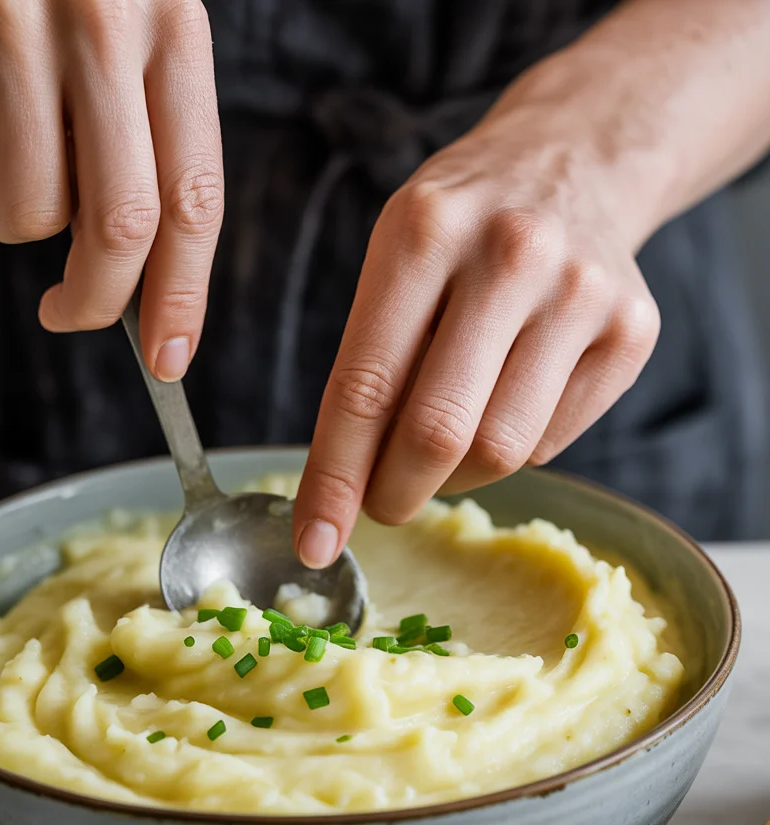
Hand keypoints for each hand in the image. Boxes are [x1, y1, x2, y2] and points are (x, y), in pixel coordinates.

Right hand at [0, 0, 222, 378]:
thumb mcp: (136, 28)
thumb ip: (150, 138)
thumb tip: (137, 276)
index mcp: (173, 31)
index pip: (194, 200)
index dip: (184, 297)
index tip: (170, 358)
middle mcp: (100, 26)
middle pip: (117, 227)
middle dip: (96, 301)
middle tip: (69, 313)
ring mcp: (8, 25)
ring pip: (27, 212)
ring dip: (22, 221)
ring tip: (16, 155)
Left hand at [293, 87, 660, 568]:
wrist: (574, 158)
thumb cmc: (461, 224)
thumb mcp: (395, 256)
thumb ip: (370, 361)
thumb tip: (346, 489)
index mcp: (425, 230)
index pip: (365, 386)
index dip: (334, 479)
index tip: (313, 543)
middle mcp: (511, 255)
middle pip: (439, 432)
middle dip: (394, 493)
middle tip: (380, 505)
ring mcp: (582, 293)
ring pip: (501, 450)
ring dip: (453, 478)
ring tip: (438, 451)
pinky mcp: (632, 330)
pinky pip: (551, 442)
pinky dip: (511, 451)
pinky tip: (500, 406)